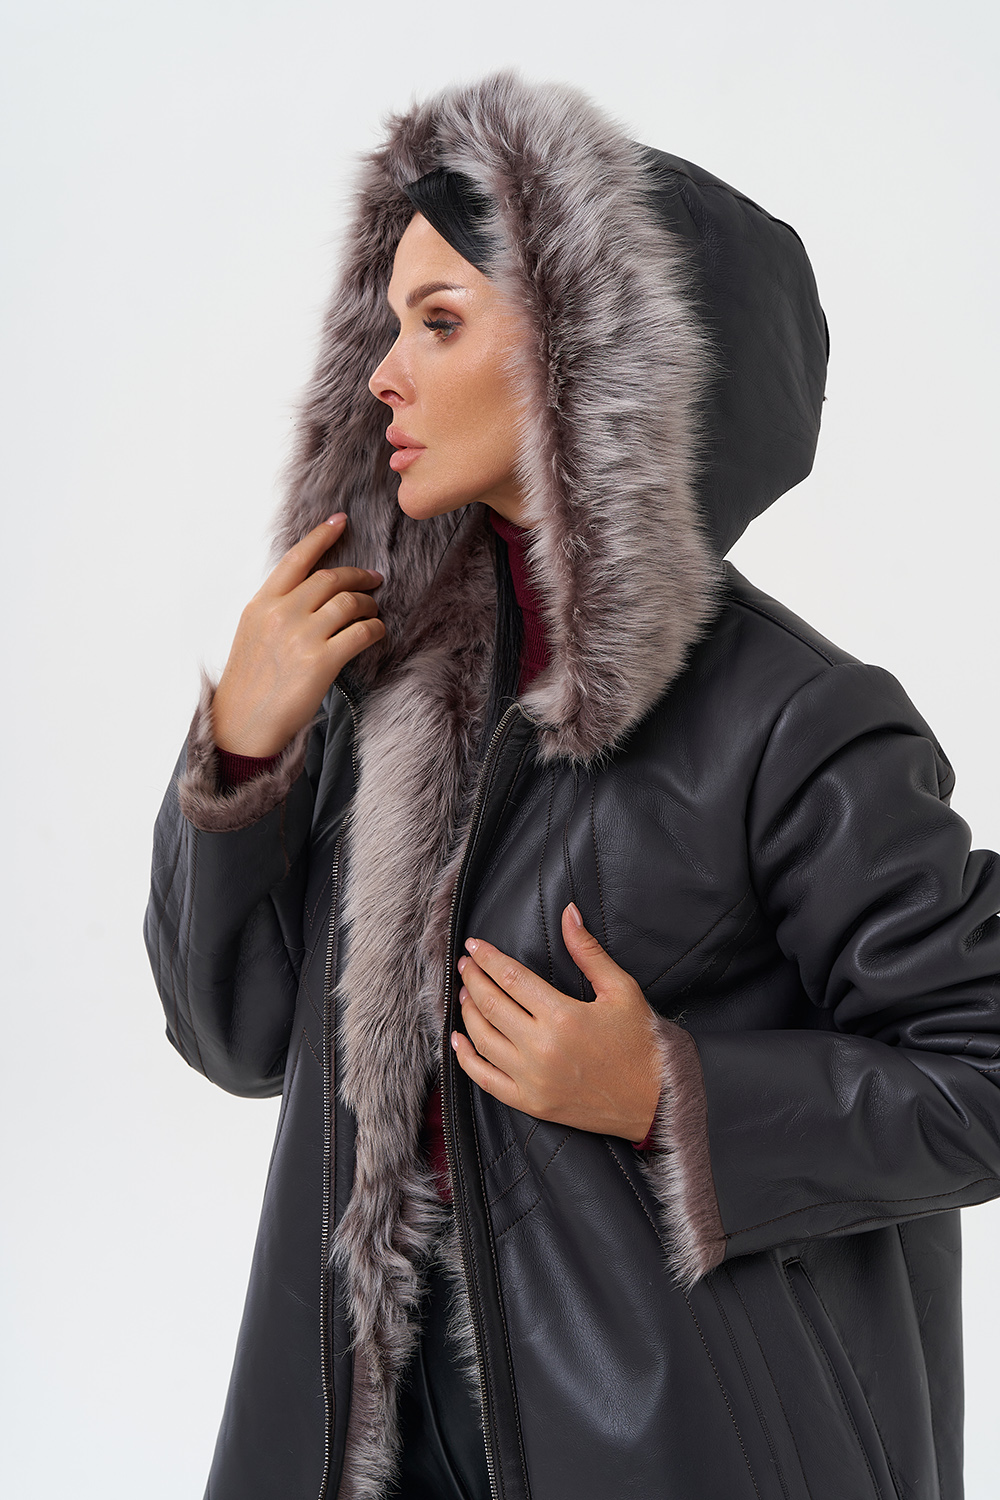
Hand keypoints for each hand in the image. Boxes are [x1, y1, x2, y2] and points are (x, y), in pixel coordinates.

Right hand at [211, 514, 384, 756]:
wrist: (243, 723)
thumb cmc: (250, 682)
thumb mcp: (252, 634)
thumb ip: (277, 608)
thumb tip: (311, 591)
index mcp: (261, 604)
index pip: (296, 559)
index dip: (321, 536)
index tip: (341, 521)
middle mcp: (281, 613)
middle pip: (330, 579)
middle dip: (357, 575)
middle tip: (374, 578)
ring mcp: (301, 636)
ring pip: (349, 602)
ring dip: (367, 603)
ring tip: (372, 611)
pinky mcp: (321, 661)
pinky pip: (361, 632)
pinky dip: (375, 629)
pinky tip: (377, 632)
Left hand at [452, 903, 661, 1141]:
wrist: (656, 1100)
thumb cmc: (641, 1042)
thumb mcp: (621, 989)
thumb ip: (588, 951)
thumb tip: (568, 913)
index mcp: (563, 1017)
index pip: (511, 978)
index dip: (488, 958)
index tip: (474, 946)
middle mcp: (542, 1049)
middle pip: (491, 1005)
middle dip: (472, 979)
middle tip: (465, 964)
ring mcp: (533, 1080)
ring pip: (483, 1039)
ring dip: (468, 1012)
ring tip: (464, 993)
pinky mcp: (532, 1103)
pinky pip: (486, 1080)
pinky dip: (466, 1059)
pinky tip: (459, 1040)